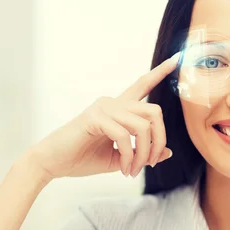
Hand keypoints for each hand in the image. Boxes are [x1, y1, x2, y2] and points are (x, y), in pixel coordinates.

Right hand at [26, 55, 177, 179]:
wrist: (53, 164)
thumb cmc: (83, 158)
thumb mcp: (122, 158)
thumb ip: (143, 153)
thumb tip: (168, 151)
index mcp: (119, 108)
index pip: (142, 85)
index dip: (160, 72)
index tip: (176, 59)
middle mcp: (113, 102)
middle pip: (154, 111)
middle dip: (159, 140)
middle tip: (151, 163)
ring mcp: (103, 107)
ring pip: (142, 127)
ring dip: (143, 154)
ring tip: (132, 170)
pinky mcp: (94, 117)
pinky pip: (124, 136)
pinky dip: (129, 156)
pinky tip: (124, 168)